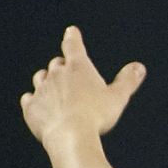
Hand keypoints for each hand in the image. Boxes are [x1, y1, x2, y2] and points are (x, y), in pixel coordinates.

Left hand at [21, 26, 145, 143]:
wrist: (69, 136)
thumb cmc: (96, 115)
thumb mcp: (118, 97)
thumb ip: (127, 81)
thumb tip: (139, 67)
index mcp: (78, 68)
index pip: (73, 46)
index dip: (73, 37)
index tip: (71, 31)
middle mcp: (57, 75)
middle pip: (57, 64)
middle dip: (63, 66)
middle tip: (69, 73)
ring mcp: (42, 90)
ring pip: (41, 78)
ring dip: (47, 80)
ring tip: (54, 87)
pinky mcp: (31, 107)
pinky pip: (29, 98)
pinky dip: (34, 99)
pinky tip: (39, 104)